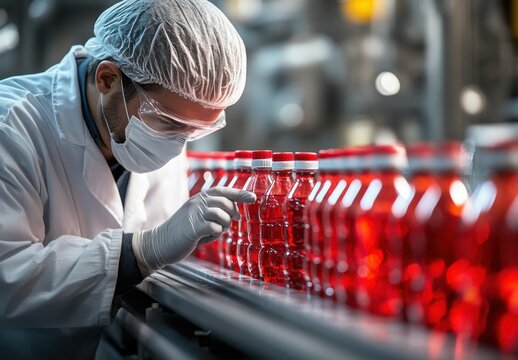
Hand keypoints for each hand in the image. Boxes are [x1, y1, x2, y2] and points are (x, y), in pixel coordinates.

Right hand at [132, 187, 255, 274]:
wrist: (159, 243)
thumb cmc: (182, 231)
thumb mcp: (198, 217)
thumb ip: (214, 212)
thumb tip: (235, 213)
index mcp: (199, 198)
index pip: (223, 191)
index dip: (239, 193)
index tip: (253, 197)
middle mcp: (197, 202)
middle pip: (226, 202)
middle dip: (231, 214)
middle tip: (227, 224)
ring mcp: (195, 214)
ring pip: (222, 215)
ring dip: (222, 226)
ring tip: (212, 232)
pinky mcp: (193, 227)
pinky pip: (215, 228)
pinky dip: (214, 235)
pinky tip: (204, 238)